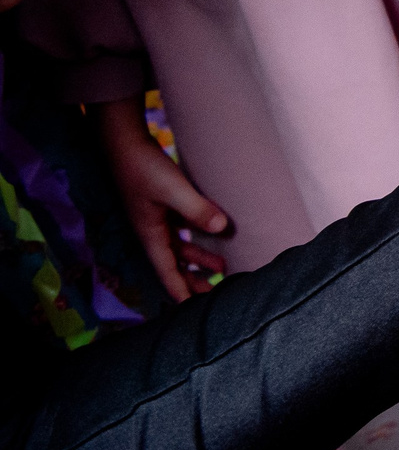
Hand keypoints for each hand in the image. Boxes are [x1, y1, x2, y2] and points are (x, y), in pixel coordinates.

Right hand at [98, 95, 227, 299]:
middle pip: (175, 262)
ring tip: (222, 267)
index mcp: (150, 234)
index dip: (179, 289)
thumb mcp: (172, 190)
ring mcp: (157, 216)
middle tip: (213, 291)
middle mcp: (153, 229)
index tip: (192, 308)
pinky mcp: (163, 202)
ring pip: (181, 244)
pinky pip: (183, 225)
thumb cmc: (144, 168)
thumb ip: (196, 209)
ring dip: (199, 256)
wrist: (125, 142)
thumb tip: (220, 229)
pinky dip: (197, 233)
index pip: (167, 270)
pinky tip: (214, 231)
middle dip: (192, 278)